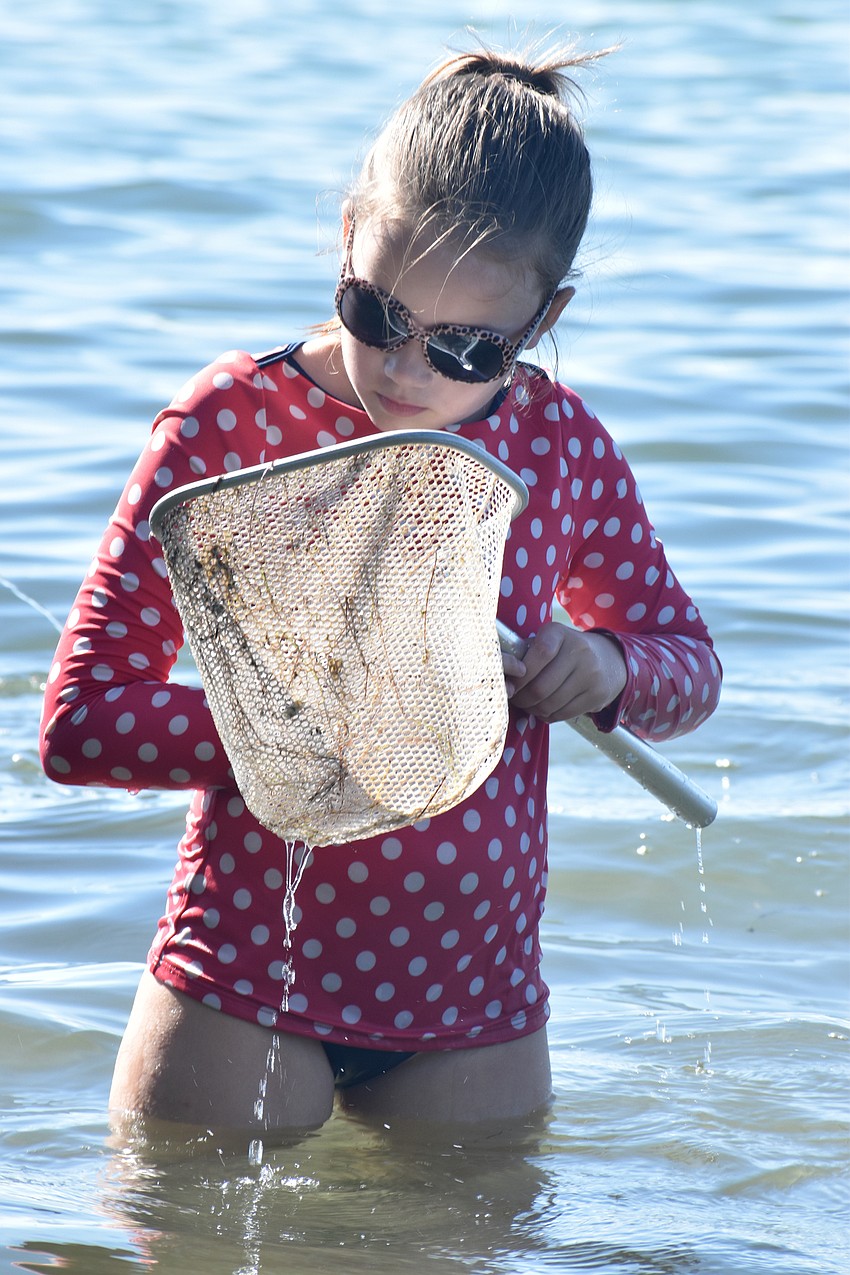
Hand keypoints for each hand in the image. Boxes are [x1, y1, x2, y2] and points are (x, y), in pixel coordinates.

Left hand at [502, 621, 627, 722]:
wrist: (608, 658)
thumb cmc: (563, 651)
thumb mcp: (547, 641)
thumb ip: (525, 654)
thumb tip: (502, 679)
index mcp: (559, 633)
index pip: (540, 653)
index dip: (521, 675)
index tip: (511, 683)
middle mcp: (579, 651)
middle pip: (541, 687)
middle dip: (522, 698)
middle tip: (514, 699)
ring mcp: (591, 674)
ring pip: (550, 704)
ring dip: (532, 709)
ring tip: (527, 705)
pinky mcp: (597, 695)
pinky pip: (563, 714)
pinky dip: (547, 715)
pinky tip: (543, 709)